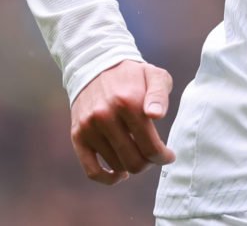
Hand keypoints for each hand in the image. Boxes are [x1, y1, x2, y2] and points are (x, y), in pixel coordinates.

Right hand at [69, 59, 176, 184]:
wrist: (96, 67)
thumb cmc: (132, 75)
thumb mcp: (154, 75)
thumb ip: (159, 94)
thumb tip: (156, 115)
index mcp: (128, 102)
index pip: (150, 146)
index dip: (163, 157)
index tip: (168, 156)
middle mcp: (105, 116)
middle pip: (134, 161)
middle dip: (149, 163)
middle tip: (154, 155)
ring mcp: (90, 128)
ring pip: (117, 165)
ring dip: (132, 166)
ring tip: (139, 153)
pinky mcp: (78, 136)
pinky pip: (91, 170)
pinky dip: (108, 178)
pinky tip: (120, 174)